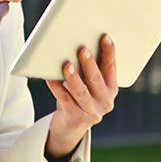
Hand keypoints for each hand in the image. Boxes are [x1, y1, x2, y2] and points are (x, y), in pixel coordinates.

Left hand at [44, 34, 117, 157]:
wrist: (71, 124)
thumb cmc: (79, 94)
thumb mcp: (88, 82)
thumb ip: (87, 67)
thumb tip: (76, 42)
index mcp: (111, 88)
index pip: (111, 68)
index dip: (109, 52)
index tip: (105, 37)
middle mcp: (105, 101)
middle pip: (96, 79)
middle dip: (89, 64)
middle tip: (82, 49)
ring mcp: (91, 111)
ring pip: (81, 92)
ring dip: (74, 77)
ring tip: (66, 65)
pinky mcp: (76, 118)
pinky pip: (64, 100)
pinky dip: (56, 87)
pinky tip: (49, 77)